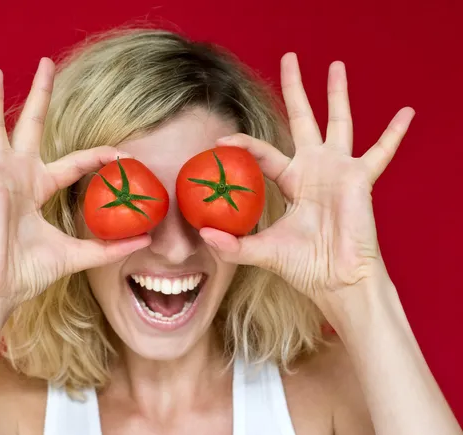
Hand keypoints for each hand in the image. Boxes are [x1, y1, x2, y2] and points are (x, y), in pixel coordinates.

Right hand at [0, 58, 150, 312]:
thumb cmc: (26, 272)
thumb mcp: (75, 255)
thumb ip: (108, 247)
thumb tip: (144, 242)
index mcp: (38, 189)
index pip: (75, 162)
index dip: (100, 155)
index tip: (124, 154)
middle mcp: (19, 177)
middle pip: (31, 127)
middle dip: (40, 96)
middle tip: (47, 64)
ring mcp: (0, 177)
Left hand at [200, 53, 414, 301]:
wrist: (336, 281)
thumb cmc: (304, 266)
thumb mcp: (262, 251)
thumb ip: (233, 245)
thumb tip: (203, 236)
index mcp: (292, 180)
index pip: (263, 152)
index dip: (242, 145)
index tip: (220, 141)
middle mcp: (314, 168)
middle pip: (302, 119)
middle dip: (294, 89)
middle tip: (289, 58)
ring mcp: (338, 170)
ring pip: (338, 122)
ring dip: (337, 94)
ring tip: (336, 64)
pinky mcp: (360, 178)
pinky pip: (381, 152)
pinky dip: (393, 134)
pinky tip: (406, 113)